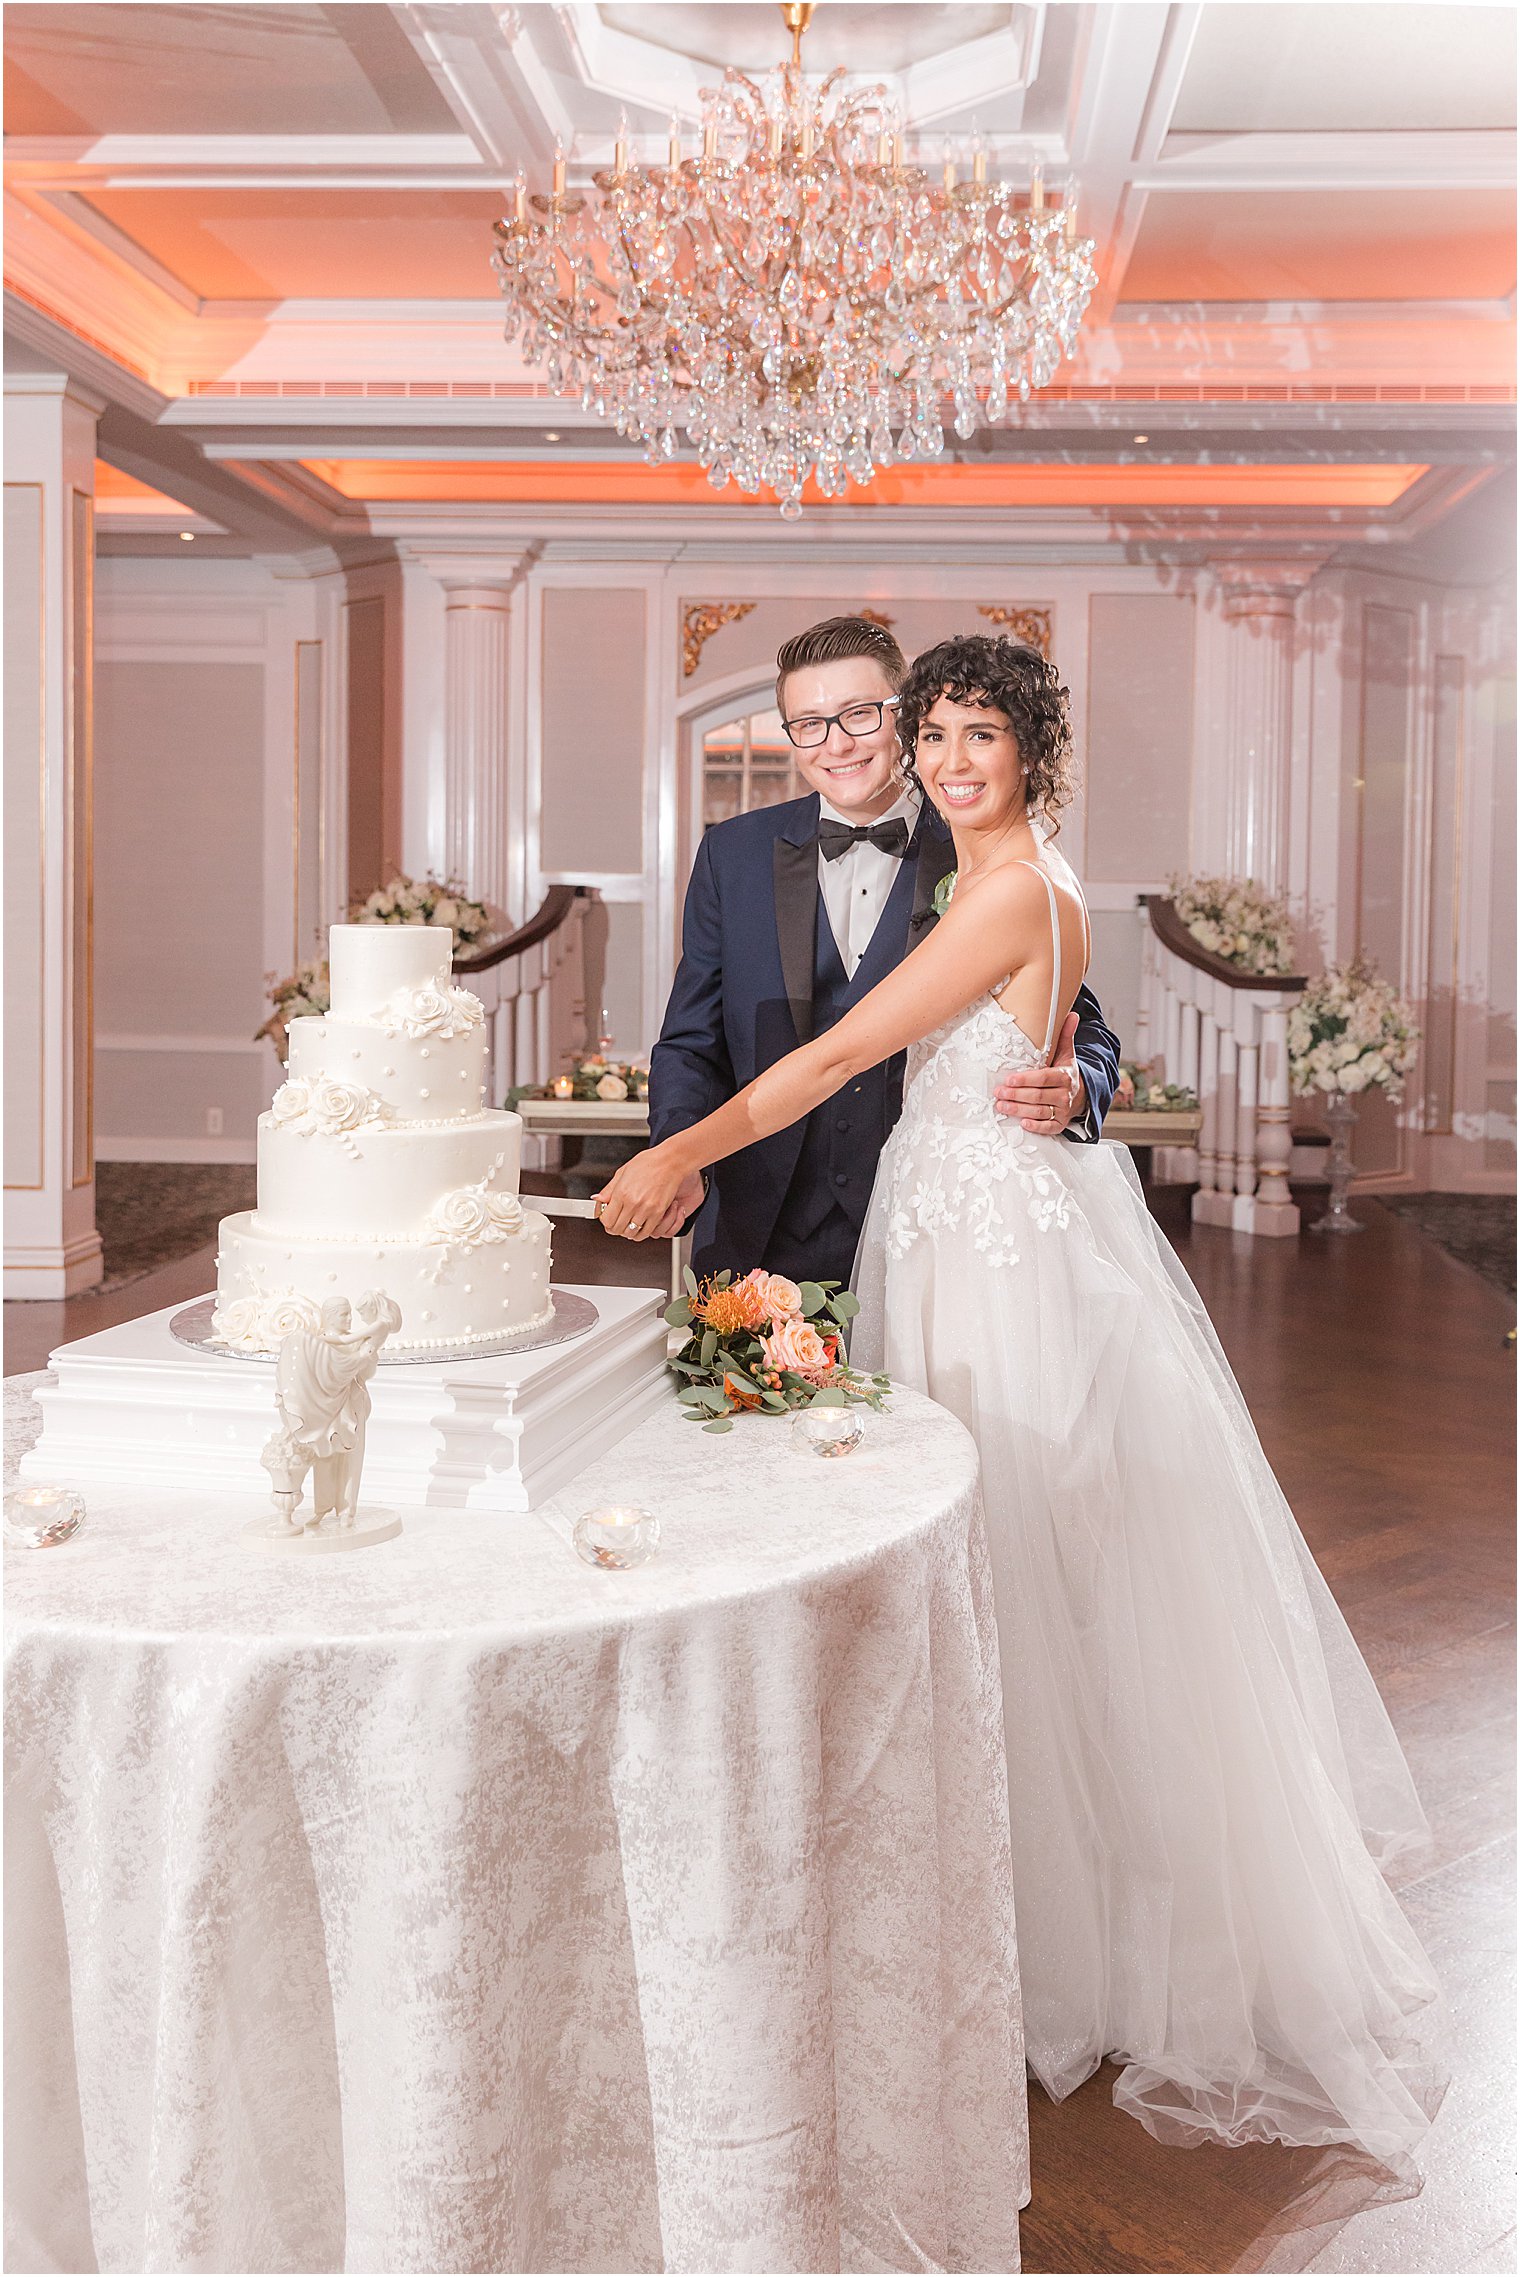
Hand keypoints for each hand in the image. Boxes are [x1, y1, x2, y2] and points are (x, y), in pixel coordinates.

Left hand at [594, 1143, 695, 1240]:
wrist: (671, 1161)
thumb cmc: (649, 1163)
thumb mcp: (622, 1172)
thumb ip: (608, 1190)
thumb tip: (597, 1199)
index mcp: (622, 1192)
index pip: (606, 1219)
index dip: (605, 1221)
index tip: (607, 1216)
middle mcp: (633, 1203)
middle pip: (617, 1229)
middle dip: (614, 1227)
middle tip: (617, 1221)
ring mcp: (647, 1209)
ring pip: (631, 1234)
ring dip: (628, 1231)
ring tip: (628, 1223)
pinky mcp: (659, 1213)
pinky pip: (647, 1232)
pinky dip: (641, 1232)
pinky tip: (640, 1223)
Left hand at [994, 1011, 1086, 1134]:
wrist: (1081, 1095)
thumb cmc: (1065, 1073)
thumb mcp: (1067, 1054)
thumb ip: (1065, 1035)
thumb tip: (1072, 1014)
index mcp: (1064, 1076)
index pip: (1044, 1077)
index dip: (1026, 1079)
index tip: (1009, 1079)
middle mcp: (1065, 1094)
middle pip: (1038, 1096)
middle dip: (1016, 1095)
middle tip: (998, 1092)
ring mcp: (1063, 1111)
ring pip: (1040, 1112)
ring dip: (1019, 1110)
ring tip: (1001, 1106)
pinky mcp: (1060, 1124)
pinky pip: (1048, 1128)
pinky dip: (1036, 1126)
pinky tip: (1022, 1123)